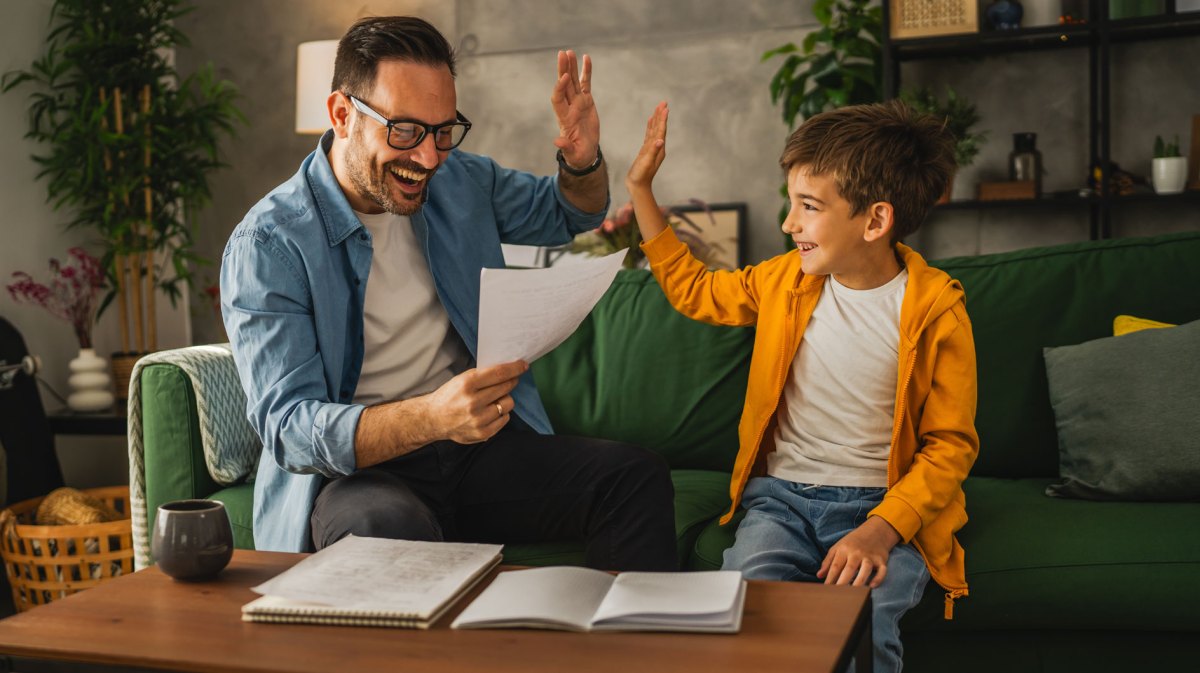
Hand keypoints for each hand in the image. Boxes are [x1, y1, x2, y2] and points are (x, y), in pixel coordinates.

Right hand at [425, 361, 525, 443]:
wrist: (434, 419)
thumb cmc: (449, 396)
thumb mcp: (461, 379)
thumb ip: (483, 375)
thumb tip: (508, 370)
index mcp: (467, 385)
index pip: (498, 374)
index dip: (514, 368)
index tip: (523, 365)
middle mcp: (472, 402)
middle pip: (505, 388)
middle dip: (511, 382)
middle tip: (510, 380)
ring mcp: (478, 420)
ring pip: (508, 404)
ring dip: (504, 399)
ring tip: (493, 399)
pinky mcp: (482, 433)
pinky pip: (504, 419)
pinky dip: (501, 413)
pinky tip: (490, 411)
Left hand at [550, 50, 599, 166]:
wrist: (585, 152)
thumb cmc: (578, 154)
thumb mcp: (572, 152)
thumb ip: (566, 146)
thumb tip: (557, 142)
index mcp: (564, 117)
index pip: (558, 98)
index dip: (560, 87)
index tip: (565, 77)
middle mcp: (569, 107)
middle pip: (564, 85)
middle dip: (563, 70)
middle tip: (562, 54)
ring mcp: (577, 102)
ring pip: (573, 81)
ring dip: (572, 67)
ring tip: (570, 52)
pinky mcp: (587, 101)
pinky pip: (586, 83)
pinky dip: (586, 71)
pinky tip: (586, 58)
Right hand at [625, 102, 667, 193]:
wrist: (638, 186)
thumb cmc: (641, 176)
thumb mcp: (647, 163)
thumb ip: (653, 151)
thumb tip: (660, 140)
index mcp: (659, 149)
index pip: (661, 131)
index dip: (662, 119)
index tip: (665, 108)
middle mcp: (657, 147)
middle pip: (660, 128)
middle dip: (661, 115)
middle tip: (663, 102)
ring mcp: (652, 148)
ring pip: (655, 130)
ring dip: (656, 119)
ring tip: (658, 108)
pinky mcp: (646, 150)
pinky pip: (649, 135)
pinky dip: (650, 127)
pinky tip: (650, 121)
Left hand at [817, 516, 902, 587]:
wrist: (875, 531)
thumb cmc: (852, 542)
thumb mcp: (838, 547)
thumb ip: (828, 562)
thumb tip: (819, 576)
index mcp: (844, 550)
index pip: (836, 566)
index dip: (830, 578)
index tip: (826, 589)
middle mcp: (857, 553)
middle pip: (849, 569)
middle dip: (843, 582)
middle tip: (838, 595)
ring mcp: (870, 556)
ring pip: (865, 569)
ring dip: (860, 581)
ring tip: (854, 594)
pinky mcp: (881, 560)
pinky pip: (882, 570)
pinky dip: (878, 578)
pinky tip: (872, 586)